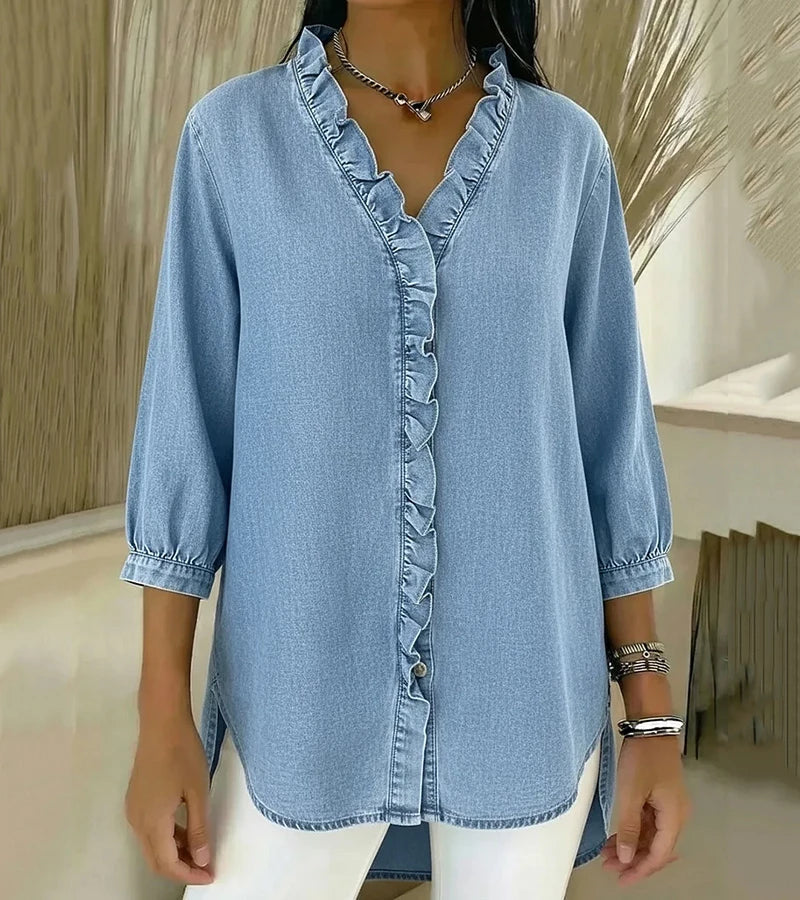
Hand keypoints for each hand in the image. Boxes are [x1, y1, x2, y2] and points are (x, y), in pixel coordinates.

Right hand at [125, 714, 214, 885]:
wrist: (162, 723)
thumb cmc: (183, 754)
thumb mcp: (198, 792)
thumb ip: (199, 829)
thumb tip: (201, 859)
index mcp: (152, 823)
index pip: (168, 864)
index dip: (189, 874)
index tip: (210, 875)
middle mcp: (137, 821)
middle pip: (156, 860)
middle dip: (181, 868)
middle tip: (206, 867)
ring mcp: (134, 810)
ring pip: (152, 845)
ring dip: (174, 853)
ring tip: (200, 851)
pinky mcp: (136, 799)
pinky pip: (150, 829)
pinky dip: (167, 837)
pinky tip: (186, 831)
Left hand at [600, 734, 690, 885]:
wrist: (650, 726)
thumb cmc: (642, 758)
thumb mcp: (631, 793)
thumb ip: (628, 827)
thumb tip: (626, 857)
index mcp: (674, 817)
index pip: (659, 854)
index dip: (640, 870)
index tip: (621, 879)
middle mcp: (676, 815)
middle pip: (657, 848)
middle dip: (634, 860)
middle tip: (609, 866)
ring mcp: (669, 805)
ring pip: (651, 835)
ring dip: (631, 845)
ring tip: (608, 853)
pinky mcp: (660, 795)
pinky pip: (648, 821)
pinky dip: (633, 830)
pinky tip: (617, 835)